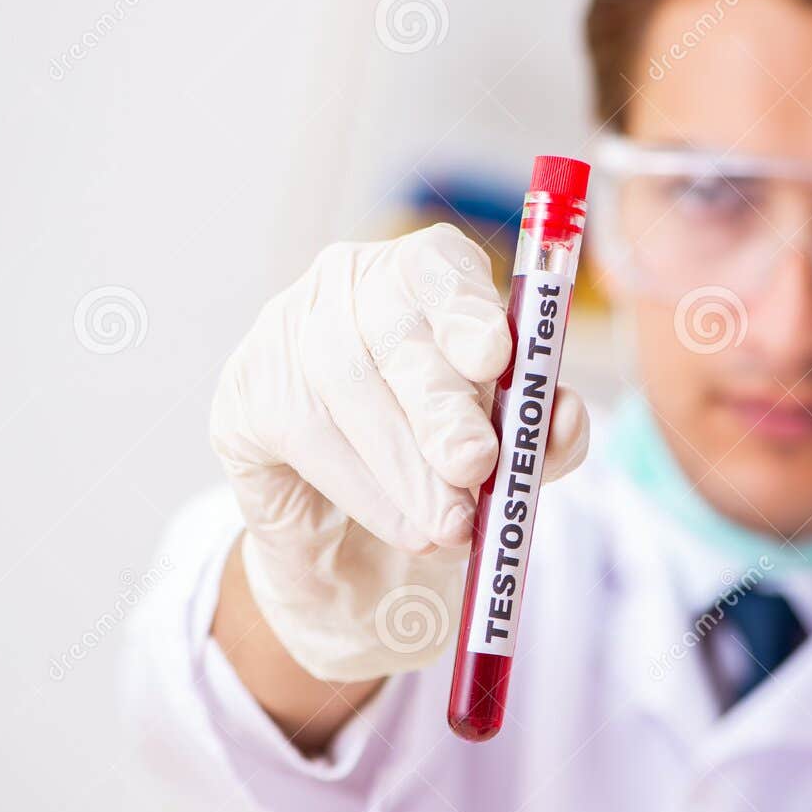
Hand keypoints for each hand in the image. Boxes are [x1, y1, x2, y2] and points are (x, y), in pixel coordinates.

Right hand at [210, 223, 588, 681]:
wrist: (354, 545)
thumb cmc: (443, 472)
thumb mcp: (509, 455)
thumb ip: (542, 435)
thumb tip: (565, 416)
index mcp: (425, 275)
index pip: (438, 266)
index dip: (466, 307)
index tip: (497, 356)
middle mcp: (350, 283)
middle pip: (393, 330)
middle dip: (442, 403)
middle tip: (477, 464)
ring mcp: (286, 329)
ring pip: (346, 385)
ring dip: (405, 464)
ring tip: (450, 524)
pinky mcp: (245, 389)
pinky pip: (302, 431)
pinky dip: (362, 487)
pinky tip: (401, 523)